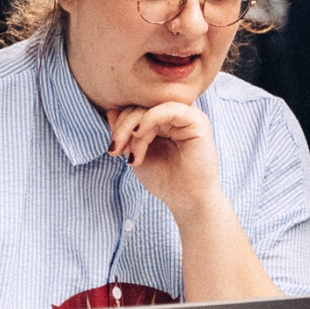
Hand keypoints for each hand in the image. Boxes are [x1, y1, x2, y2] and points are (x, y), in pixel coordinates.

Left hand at [107, 102, 224, 219]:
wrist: (187, 201)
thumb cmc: (165, 180)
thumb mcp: (136, 153)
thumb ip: (126, 133)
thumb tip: (112, 110)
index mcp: (163, 122)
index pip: (136, 110)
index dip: (119, 125)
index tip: (112, 149)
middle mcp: (176, 116)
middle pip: (141, 107)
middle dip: (122, 127)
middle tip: (115, 150)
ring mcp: (188, 117)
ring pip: (151, 108)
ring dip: (133, 129)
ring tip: (132, 155)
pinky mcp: (197, 121)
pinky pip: (169, 109)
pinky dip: (150, 118)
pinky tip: (139, 133)